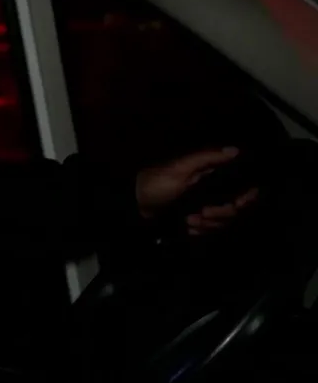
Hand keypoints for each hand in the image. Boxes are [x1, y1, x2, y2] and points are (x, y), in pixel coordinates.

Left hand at [135, 147, 258, 235]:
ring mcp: (205, 208)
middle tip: (202, 213)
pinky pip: (209, 231)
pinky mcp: (196, 221)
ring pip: (223, 222)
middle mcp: (213, 192)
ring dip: (208, 225)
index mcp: (212, 177)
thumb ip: (206, 158)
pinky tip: (188, 228)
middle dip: (221, 214)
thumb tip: (235, 150)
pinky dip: (200, 231)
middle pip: (235, 209)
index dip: (247, 197)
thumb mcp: (179, 168)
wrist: (135, 206)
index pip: (243, 188)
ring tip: (189, 220)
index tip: (238, 203)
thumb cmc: (156, 183)